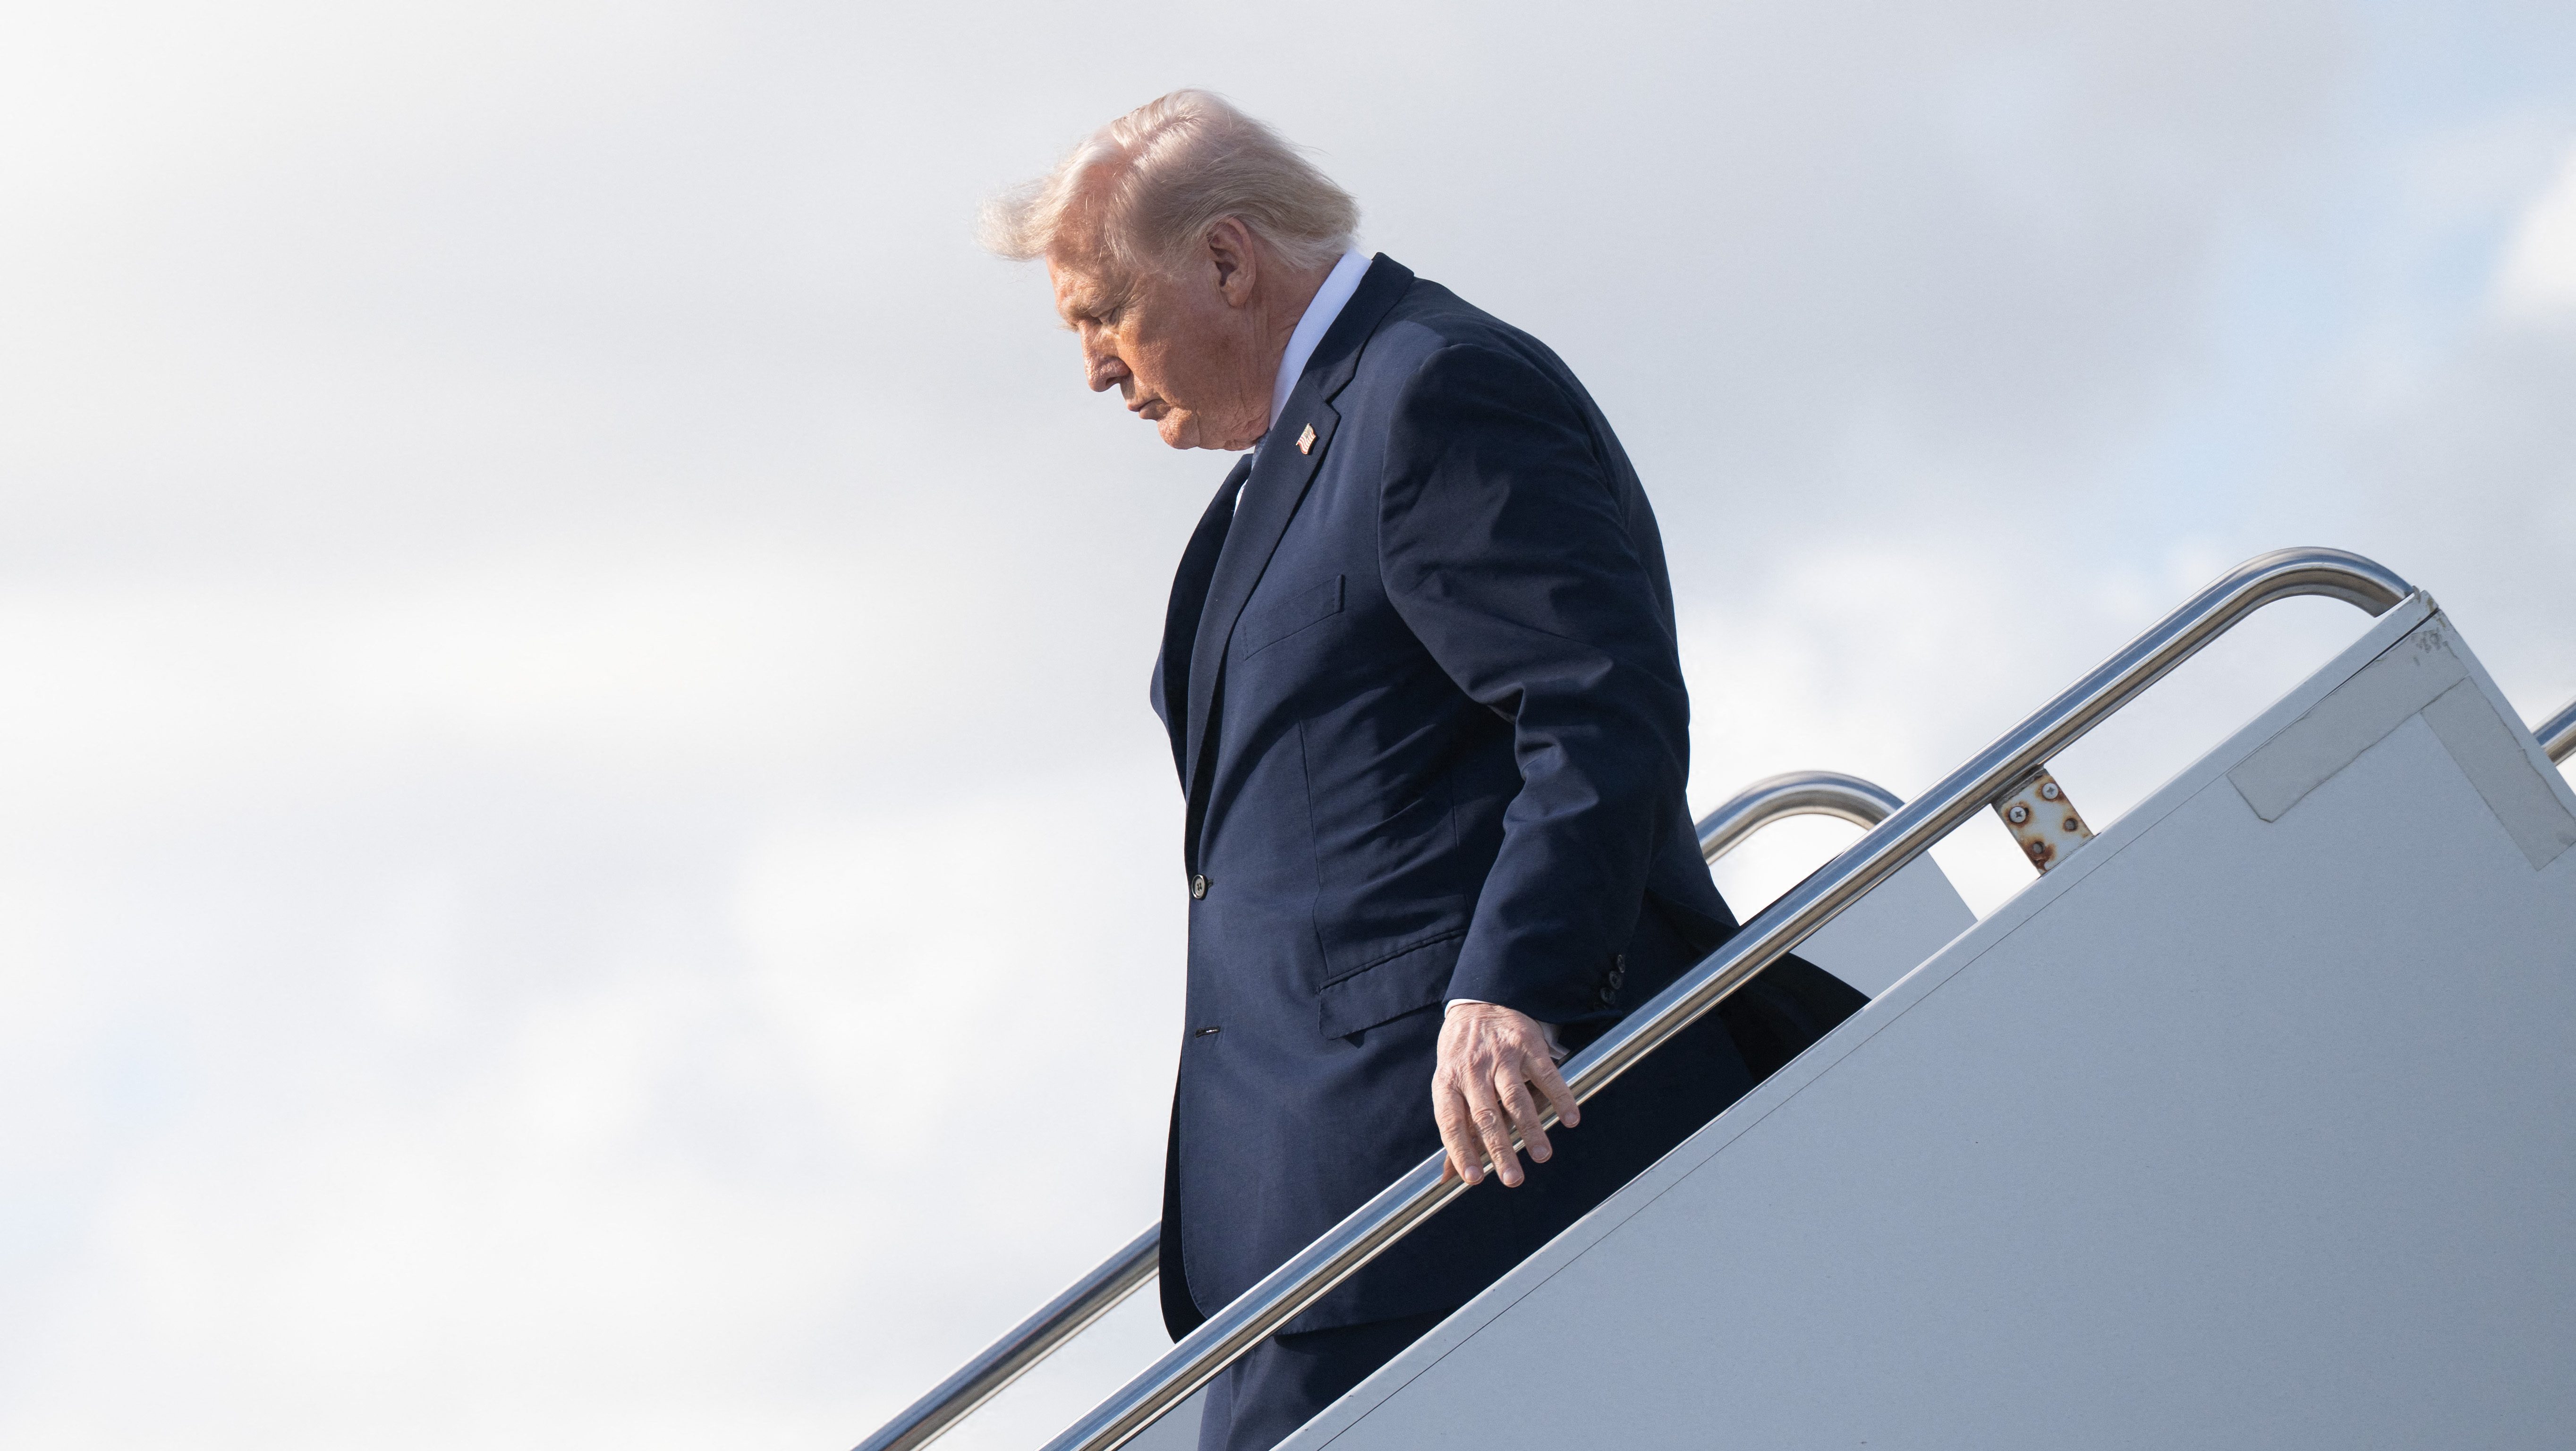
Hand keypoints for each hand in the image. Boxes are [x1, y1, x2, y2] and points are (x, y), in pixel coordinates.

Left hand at [1432, 1002, 1580, 1187]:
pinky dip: (1560, 1096)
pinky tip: (1570, 1118)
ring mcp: (1500, 1056)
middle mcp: (1471, 1070)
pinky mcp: (1526, 1045)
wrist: (1479, 1005)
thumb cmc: (1463, 1058)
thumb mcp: (1450, 1088)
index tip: (1474, 1179)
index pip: (1451, 1123)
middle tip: (1513, 1179)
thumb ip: (1454, 1132)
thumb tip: (1445, 1177)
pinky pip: (1546, 1074)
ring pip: (1515, 1097)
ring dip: (1530, 1128)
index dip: (1461, 1151)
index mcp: (1447, 1083)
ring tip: (1541, 1156)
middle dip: (1500, 1150)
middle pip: (1485, 1116)